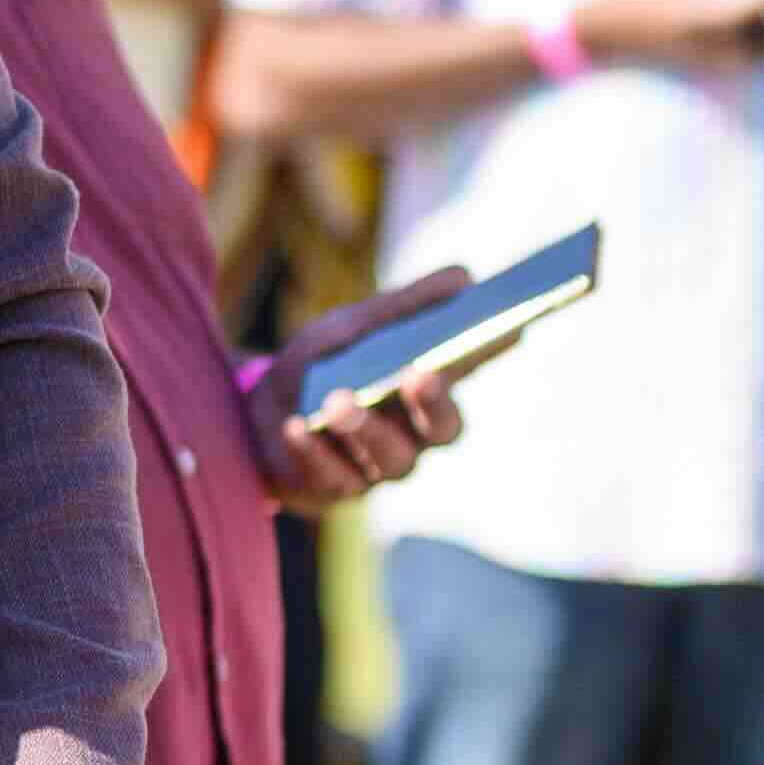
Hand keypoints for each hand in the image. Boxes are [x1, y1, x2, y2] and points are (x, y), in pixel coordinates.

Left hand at [249, 269, 478, 511]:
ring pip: (390, 459)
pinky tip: (296, 426)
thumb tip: (464, 276)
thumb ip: (405, 307)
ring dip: (365, 428)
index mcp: (426, 390)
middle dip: (433, 403)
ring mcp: (376, 467)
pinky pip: (331, 477)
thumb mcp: (354, 326)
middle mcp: (414, 435)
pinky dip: (314, 451)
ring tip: (339, 400)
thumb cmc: (321, 364)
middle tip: (420, 374)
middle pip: (441, 429)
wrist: (257, 409)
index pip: (468, 373)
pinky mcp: (334, 489)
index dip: (487, 353)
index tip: (506, 327)